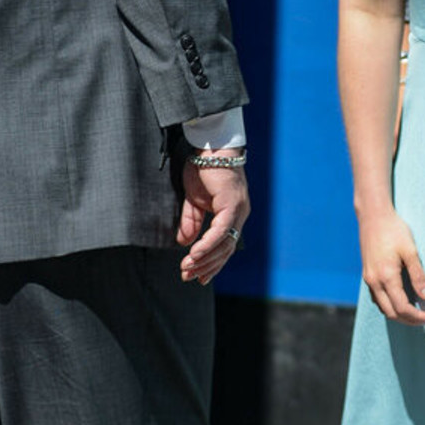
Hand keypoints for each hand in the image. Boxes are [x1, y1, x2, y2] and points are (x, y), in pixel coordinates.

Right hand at [178, 156, 249, 285]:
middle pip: (226, 250)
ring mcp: (239, 210)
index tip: (197, 277)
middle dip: (207, 266)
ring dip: (205, 259)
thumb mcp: (193, 200)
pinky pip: (221, 231)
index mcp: (233, 215)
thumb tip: (184, 243)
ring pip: (225, 244)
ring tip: (187, 269)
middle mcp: (240, 215)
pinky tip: (194, 254)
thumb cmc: (204, 169)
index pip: (225, 245)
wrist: (210, 147)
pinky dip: (208, 245)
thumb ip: (191, 221)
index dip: (212, 263)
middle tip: (188, 277)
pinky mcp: (232, 204)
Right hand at [358, 207, 424, 325]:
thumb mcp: (411, 251)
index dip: (417, 317)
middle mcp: (374, 281)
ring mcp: (368, 279)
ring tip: (415, 314)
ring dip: (398, 315)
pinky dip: (389, 305)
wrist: (373, 216)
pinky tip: (400, 301)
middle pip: (391, 313)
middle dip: (409, 321)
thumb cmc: (394, 230)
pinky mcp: (367, 275)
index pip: (402, 307)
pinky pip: (377, 298)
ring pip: (382, 307)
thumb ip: (419, 276)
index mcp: (386, 276)